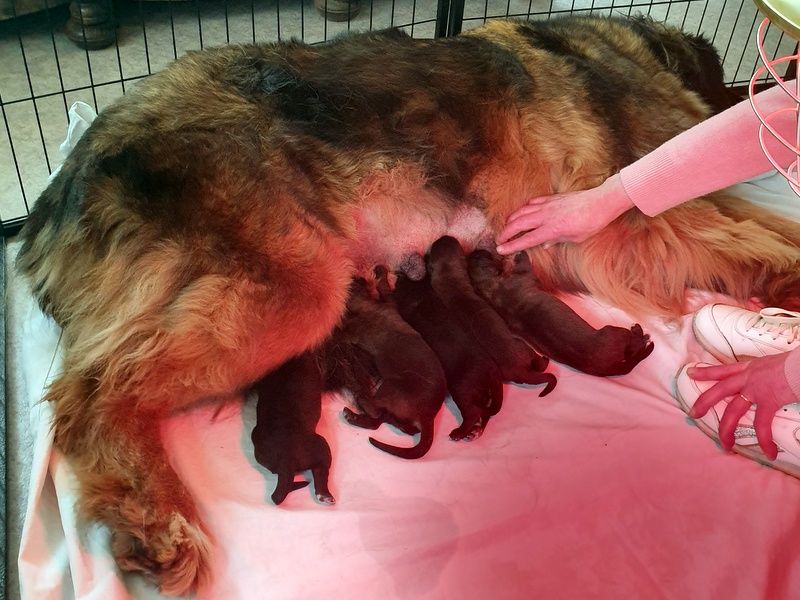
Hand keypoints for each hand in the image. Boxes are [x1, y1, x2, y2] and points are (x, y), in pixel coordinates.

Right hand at [495, 174, 633, 254]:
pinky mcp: (551, 198)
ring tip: (506, 227)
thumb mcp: (575, 238)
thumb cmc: (591, 223)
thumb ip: (556, 241)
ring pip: (522, 212)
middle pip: (518, 224)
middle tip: (499, 240)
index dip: (511, 246)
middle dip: (505, 233)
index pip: (526, 240)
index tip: (501, 250)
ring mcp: (547, 205)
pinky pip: (532, 203)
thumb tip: (544, 245)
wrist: (601, 202)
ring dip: (511, 220)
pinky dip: (523, 209)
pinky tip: (522, 212)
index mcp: (552, 230)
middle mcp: (546, 217)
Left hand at [689, 353, 796, 459]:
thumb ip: (767, 376)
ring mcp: (756, 389)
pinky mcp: (768, 401)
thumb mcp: (775, 365)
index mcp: (750, 368)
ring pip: (733, 411)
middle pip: (719, 390)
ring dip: (727, 429)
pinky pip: (762, 425)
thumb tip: (772, 384)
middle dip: (704, 402)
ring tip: (725, 445)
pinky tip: (769, 453)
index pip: (723, 369)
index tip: (690, 373)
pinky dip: (765, 440)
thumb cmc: (796, 363)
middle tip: (692, 414)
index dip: (706, 371)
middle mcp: (749, 377)